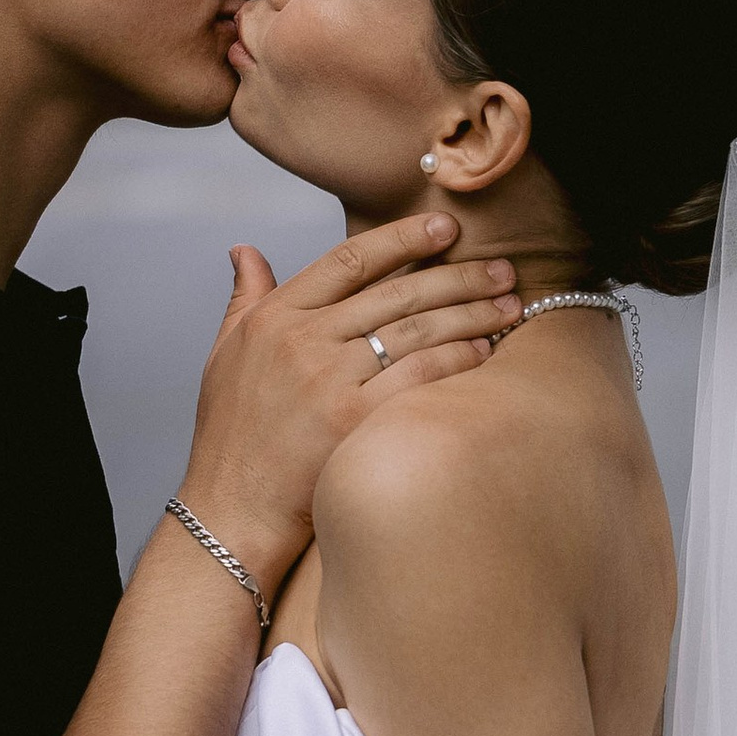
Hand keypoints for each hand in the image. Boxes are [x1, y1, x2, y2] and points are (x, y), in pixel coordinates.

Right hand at [178, 212, 518, 585]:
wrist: (232, 507)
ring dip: (471, 314)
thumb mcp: (226, 354)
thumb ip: (244, 298)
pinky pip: (418, 377)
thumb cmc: (232, 435)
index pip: (350, 260)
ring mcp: (327, 380)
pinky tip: (488, 352)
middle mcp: (302, 340)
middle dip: (458, 276)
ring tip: (510, 306)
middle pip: (396, 292)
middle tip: (503, 269)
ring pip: (415, 330)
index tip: (446, 228)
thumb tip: (245, 251)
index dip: (403, 238)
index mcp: (275, 316)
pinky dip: (457, 360)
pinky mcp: (351, 421)